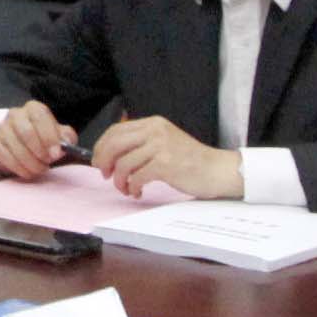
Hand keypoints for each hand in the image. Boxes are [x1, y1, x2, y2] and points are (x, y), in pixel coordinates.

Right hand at [0, 101, 71, 178]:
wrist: (17, 137)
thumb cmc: (41, 136)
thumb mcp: (58, 133)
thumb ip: (66, 137)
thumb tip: (65, 144)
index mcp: (33, 108)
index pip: (40, 116)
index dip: (49, 136)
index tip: (55, 153)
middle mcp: (15, 115)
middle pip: (26, 132)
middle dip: (39, 152)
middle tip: (47, 163)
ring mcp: (1, 128)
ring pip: (15, 147)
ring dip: (30, 163)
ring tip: (39, 169)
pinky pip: (5, 157)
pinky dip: (18, 168)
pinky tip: (27, 171)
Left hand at [88, 116, 242, 202]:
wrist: (216, 170)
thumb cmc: (190, 160)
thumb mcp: (164, 141)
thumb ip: (142, 142)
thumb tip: (111, 153)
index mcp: (153, 124)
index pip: (116, 130)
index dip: (102, 147)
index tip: (99, 161)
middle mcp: (155, 131)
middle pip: (114, 144)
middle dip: (104, 162)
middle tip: (106, 175)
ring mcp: (160, 147)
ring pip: (123, 163)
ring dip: (119, 180)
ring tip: (126, 188)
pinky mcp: (165, 164)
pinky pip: (136, 177)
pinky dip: (132, 187)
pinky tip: (138, 192)